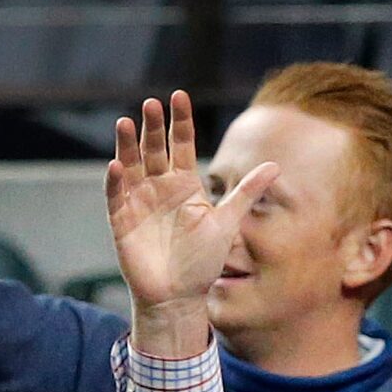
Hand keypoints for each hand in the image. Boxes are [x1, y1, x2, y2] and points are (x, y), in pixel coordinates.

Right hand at [105, 91, 272, 339]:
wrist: (180, 295)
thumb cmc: (202, 260)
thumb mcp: (228, 222)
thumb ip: (247, 193)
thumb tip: (276, 166)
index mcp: (185, 184)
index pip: (181, 144)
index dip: (180, 121)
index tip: (179, 96)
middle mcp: (159, 187)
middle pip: (154, 149)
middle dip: (153, 127)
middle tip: (151, 103)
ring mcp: (139, 201)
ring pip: (131, 165)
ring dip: (128, 145)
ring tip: (127, 122)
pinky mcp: (122, 220)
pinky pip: (116, 196)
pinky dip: (115, 181)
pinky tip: (116, 164)